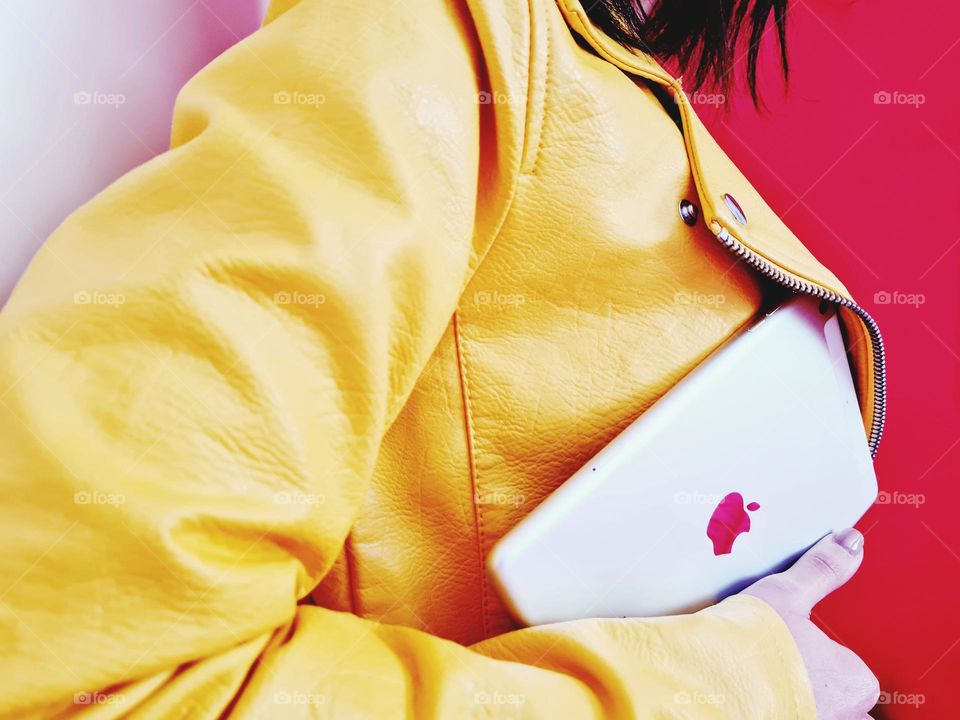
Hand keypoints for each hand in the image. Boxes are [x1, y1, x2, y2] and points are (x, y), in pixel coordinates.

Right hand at [742, 529, 878, 719]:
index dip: (829, 656)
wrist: (706, 678)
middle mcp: (840, 714)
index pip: (856, 672)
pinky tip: (748, 694)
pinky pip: (784, 716)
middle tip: (787, 667)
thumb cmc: (751, 641)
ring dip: (800, 701)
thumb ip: (822, 570)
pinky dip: (770, 709)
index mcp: (853, 682)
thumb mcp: (787, 594)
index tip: (804, 644)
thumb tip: (850, 542)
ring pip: (817, 713)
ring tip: (764, 681)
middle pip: (843, 704)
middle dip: (820, 688)